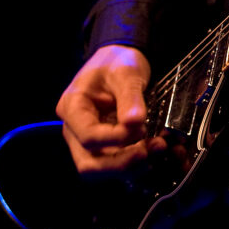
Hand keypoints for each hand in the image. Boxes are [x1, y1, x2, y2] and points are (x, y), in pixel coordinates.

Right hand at [56, 44, 166, 175]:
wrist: (120, 59)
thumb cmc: (117, 61)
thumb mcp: (126, 72)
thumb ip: (130, 97)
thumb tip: (135, 122)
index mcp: (72, 107)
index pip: (89, 136)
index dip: (116, 139)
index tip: (141, 128)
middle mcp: (74, 129)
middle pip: (88, 163)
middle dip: (120, 164)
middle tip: (147, 153)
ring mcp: (86, 139)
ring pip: (101, 168)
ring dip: (128, 167)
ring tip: (155, 150)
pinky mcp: (102, 145)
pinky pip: (113, 163)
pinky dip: (132, 164)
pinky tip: (151, 152)